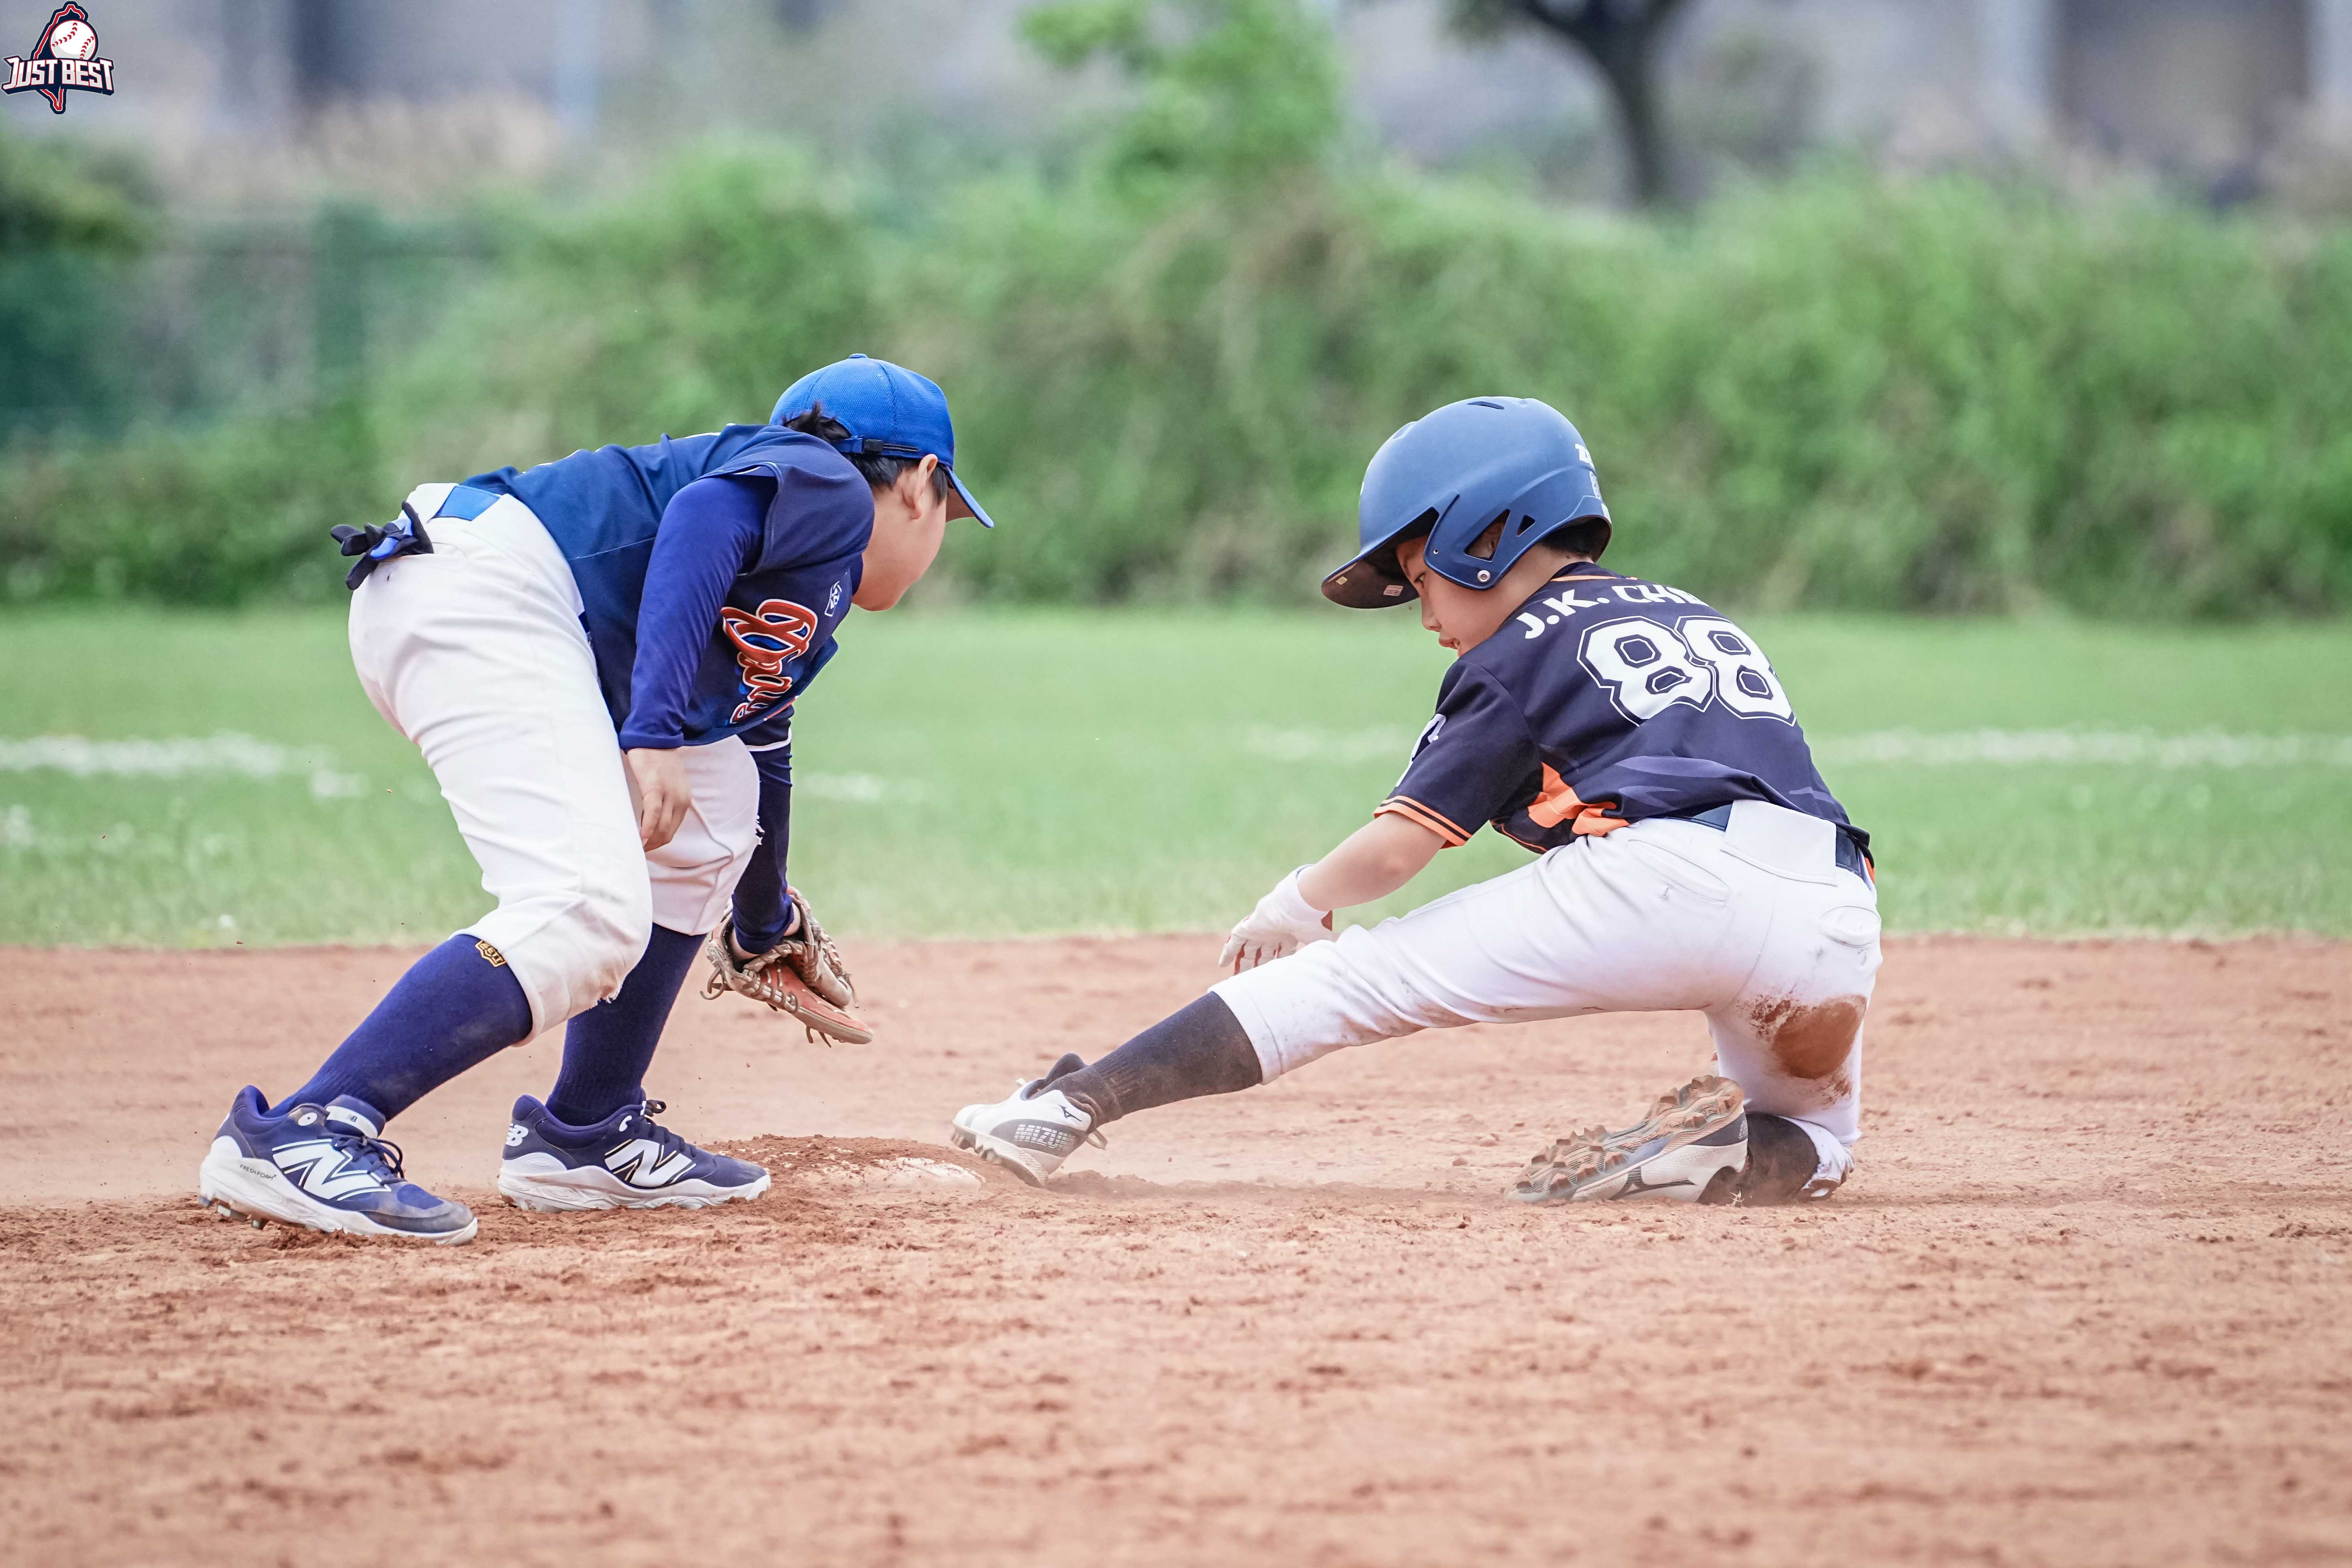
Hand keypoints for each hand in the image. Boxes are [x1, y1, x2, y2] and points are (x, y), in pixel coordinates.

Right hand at [624, 747, 691, 850]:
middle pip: (669, 832)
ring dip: (650, 841)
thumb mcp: (668, 783)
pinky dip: (648, 828)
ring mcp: (669, 794)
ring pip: (662, 827)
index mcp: (683, 799)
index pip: (673, 829)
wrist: (654, 736)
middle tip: (638, 851)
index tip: (646, 847)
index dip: (660, 841)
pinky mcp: (655, 787)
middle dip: (654, 845)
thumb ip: (664, 800)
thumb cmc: (657, 760)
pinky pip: (653, 814)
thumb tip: (652, 818)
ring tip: (637, 848)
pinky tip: (640, 838)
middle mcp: (680, 799)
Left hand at [1218, 868, 1334, 973]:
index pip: (1282, 955)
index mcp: (1291, 936)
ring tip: (1236, 979)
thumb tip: (1344, 967)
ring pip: (1249, 950)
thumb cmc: (1312, 921)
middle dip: (1258, 968)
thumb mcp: (1321, 941)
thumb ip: (1327, 953)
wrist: (1300, 903)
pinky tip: (1222, 965)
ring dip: (1243, 964)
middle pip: (1263, 955)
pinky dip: (1228, 952)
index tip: (1275, 982)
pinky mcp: (1250, 926)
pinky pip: (1235, 941)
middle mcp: (1275, 933)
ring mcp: (1262, 930)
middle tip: (1252, 984)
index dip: (1278, 967)